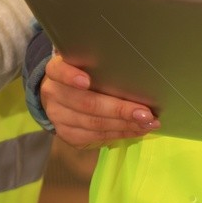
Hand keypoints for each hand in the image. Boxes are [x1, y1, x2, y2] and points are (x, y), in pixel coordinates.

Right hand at [41, 53, 159, 149]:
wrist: (62, 97)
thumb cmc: (84, 75)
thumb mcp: (86, 66)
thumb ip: (102, 69)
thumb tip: (138, 77)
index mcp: (55, 71)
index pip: (58, 71)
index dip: (70, 76)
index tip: (86, 81)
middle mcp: (53, 93)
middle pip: (86, 103)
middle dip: (119, 109)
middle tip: (145, 113)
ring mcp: (58, 116)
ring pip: (94, 123)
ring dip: (125, 125)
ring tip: (148, 123)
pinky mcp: (67, 134)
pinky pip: (96, 137)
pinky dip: (120, 133)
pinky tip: (136, 130)